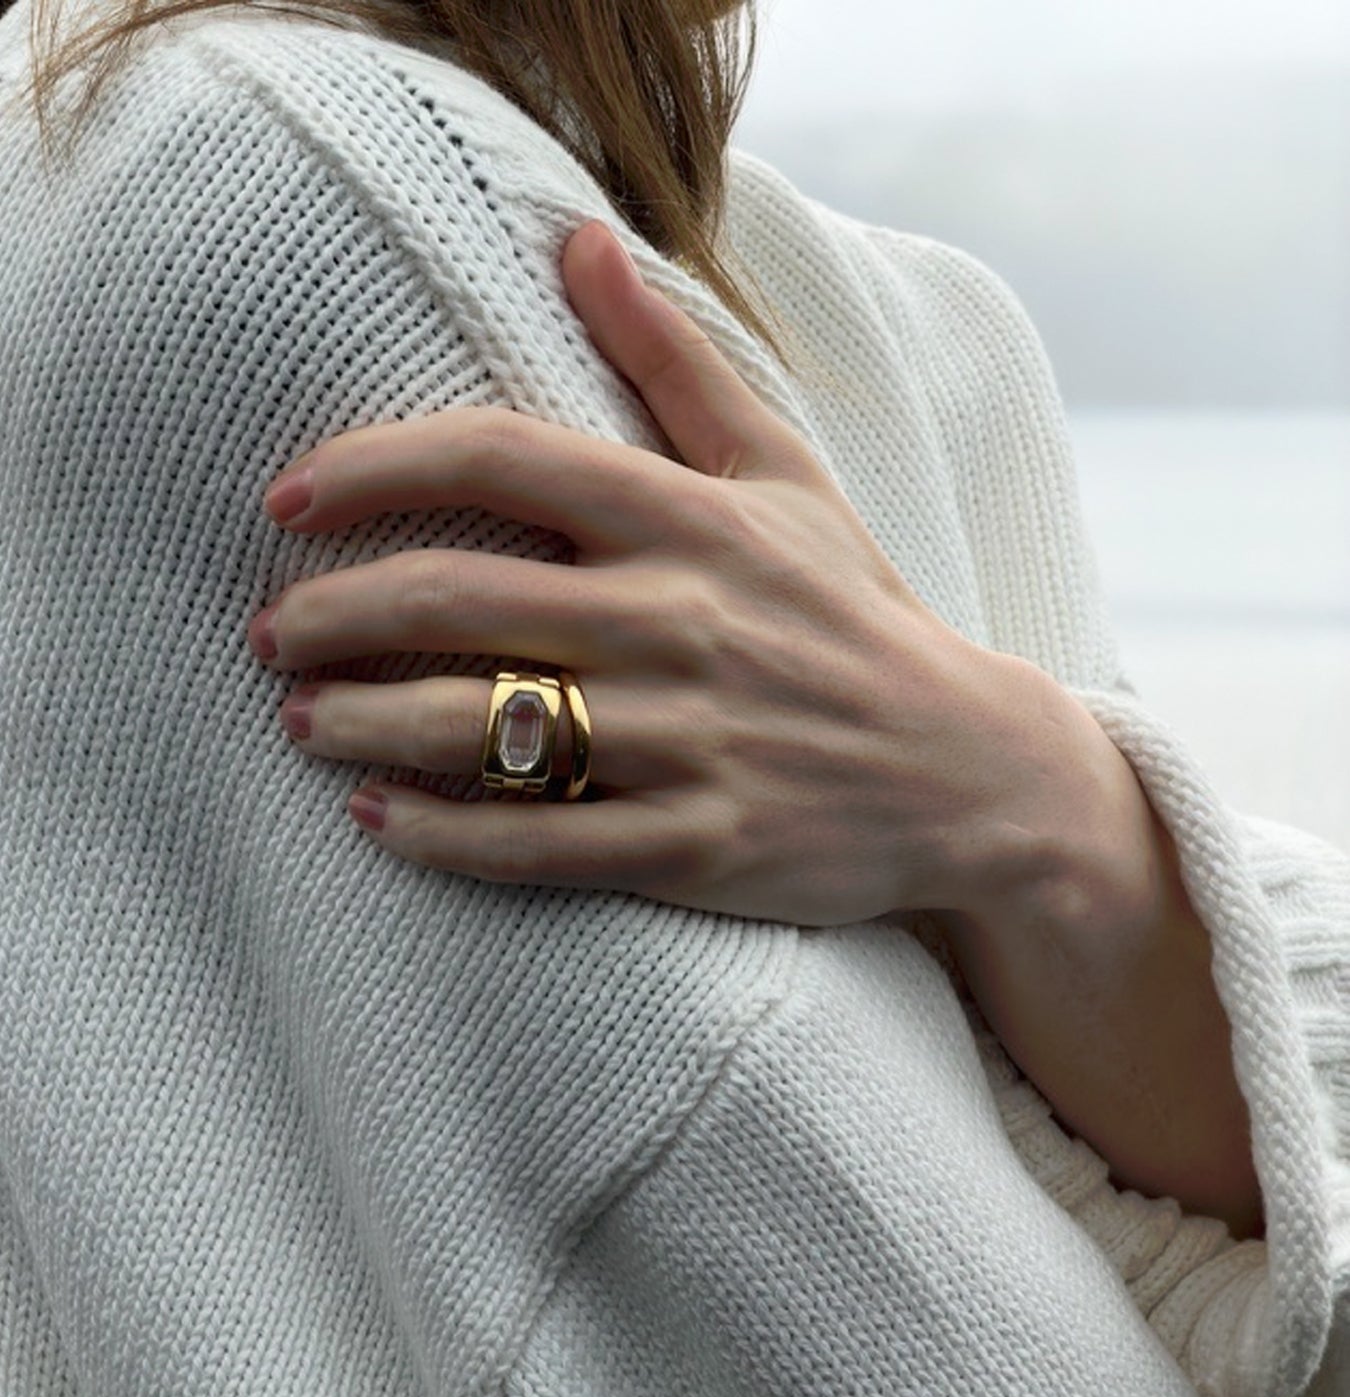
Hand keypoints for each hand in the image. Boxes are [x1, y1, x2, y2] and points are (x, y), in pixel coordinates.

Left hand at [251, 217, 1094, 926]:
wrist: (965, 772)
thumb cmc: (854, 614)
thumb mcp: (784, 473)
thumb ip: (675, 362)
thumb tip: (579, 239)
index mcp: (691, 520)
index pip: (501, 459)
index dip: (375, 468)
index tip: (291, 500)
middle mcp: (681, 622)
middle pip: (460, 597)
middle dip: (334, 615)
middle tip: (271, 633)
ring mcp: (690, 740)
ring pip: (483, 727)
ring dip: (363, 723)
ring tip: (302, 720)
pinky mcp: (697, 845)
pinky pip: (538, 844)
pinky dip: (440, 834)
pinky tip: (376, 818)